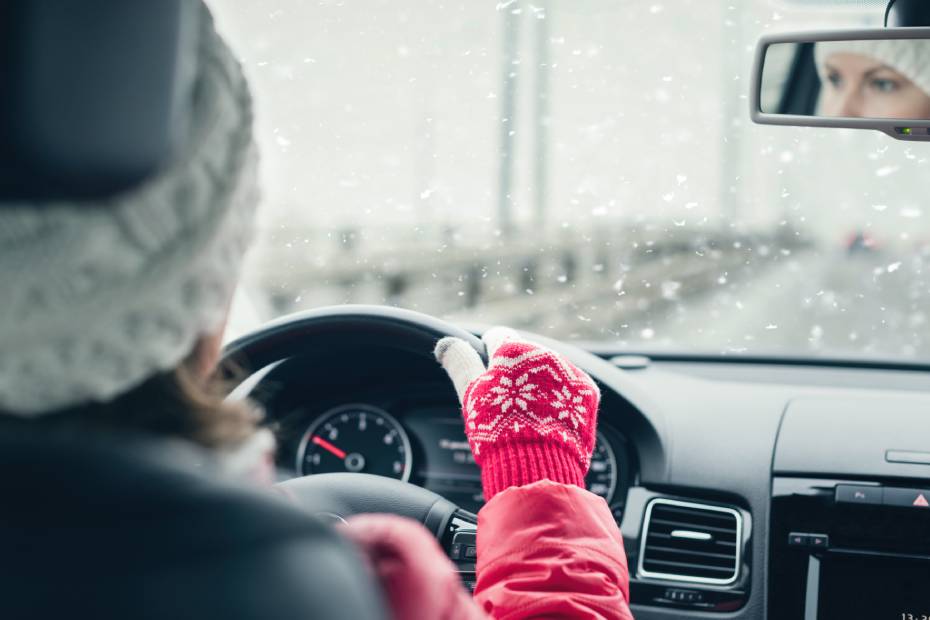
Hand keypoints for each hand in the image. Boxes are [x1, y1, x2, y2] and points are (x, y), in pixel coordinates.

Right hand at [435, 327, 599, 500]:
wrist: (538, 466)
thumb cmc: (498, 429)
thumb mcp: (471, 393)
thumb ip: (460, 363)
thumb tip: (446, 344)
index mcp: (514, 350)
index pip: (498, 337)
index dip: (489, 352)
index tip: (488, 365)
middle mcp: (546, 354)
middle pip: (526, 357)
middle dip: (517, 373)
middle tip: (507, 403)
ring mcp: (570, 372)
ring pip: (550, 372)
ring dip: (540, 385)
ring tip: (529, 415)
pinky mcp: (588, 393)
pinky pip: (570, 389)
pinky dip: (560, 400)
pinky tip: (549, 419)